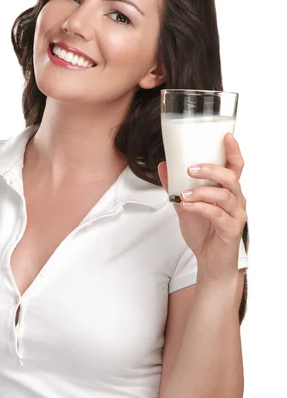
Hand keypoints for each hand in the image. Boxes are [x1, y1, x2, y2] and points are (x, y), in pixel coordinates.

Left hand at [158, 133, 246, 280]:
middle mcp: (235, 200)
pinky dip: (201, 208)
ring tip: (184, 193)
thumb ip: (175, 186)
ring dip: (202, 191)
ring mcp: (235, 215)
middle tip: (190, 168)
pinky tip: (188, 205)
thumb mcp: (185, 205)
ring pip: (225, 195)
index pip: (235, 166)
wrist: (209, 261)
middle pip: (231, 177)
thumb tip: (163, 166)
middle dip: (210, 169)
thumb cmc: (203, 232)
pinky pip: (217, 214)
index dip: (233, 151)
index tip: (225, 136)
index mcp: (227, 190)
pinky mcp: (230, 229)